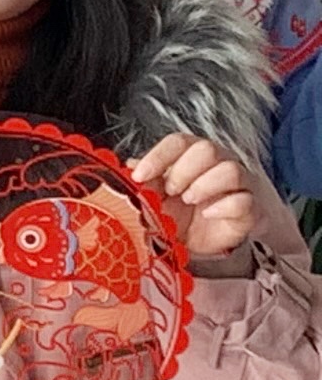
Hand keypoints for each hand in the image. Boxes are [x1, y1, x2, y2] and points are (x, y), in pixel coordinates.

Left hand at [136, 133, 262, 268]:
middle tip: (170, 191)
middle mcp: (218, 163)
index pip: (178, 142)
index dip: (158, 156)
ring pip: (230, 170)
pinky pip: (245, 200)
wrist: (209, 237)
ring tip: (189, 200)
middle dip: (183, 171)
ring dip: (204, 185)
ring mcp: (238, 184)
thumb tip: (128, 166)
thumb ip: (145, 180)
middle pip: (206, 150)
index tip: (139, 176)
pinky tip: (208, 213)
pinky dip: (224, 206)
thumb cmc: (181, 210)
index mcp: (191, 155)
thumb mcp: (157, 196)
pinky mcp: (250, 208)